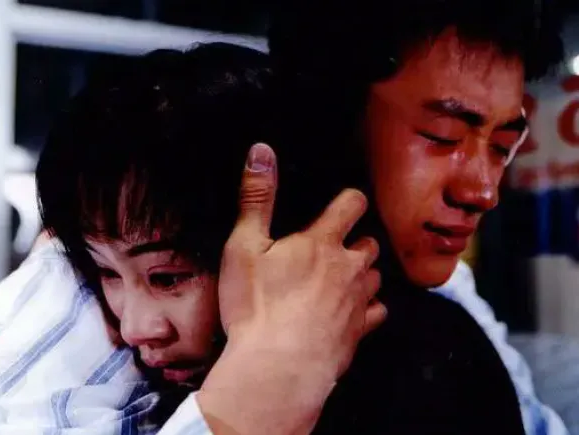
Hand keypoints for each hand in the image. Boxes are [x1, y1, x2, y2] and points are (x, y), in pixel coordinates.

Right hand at [198, 143, 385, 434]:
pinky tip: (351, 314)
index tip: (344, 203)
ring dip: (362, 274)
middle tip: (334, 248)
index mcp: (322, 242)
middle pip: (369, 243)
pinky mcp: (359, 332)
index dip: (349, 200)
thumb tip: (261, 151)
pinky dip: (367, 309)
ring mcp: (358, 301)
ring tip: (341, 280)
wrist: (277, 368)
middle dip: (355, 242)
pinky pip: (377, 313)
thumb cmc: (257, 306)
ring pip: (375, 276)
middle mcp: (349, 267)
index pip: (351, 204)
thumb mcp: (244, 246)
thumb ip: (256, 197)